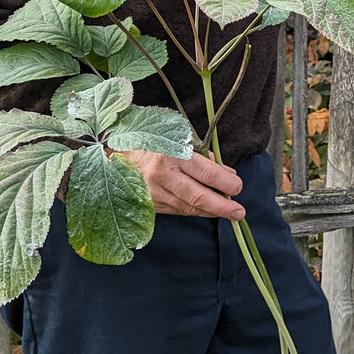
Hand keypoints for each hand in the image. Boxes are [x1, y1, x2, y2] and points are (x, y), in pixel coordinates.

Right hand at [121, 149, 244, 219]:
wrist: (115, 154)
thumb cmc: (152, 142)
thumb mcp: (179, 140)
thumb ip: (203, 157)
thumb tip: (227, 173)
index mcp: (172, 154)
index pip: (205, 172)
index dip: (224, 182)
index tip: (238, 187)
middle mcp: (162, 175)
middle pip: (197, 195)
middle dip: (221, 206)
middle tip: (239, 212)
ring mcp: (153, 193)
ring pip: (188, 207)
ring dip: (210, 211)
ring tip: (228, 213)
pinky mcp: (149, 205)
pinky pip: (177, 210)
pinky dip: (194, 211)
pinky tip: (207, 211)